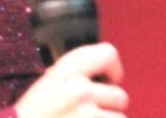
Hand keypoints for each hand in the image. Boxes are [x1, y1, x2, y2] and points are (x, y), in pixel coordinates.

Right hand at [14, 43, 128, 117]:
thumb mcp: (45, 87)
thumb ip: (73, 78)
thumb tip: (107, 80)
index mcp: (63, 71)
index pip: (108, 54)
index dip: (113, 69)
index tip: (108, 82)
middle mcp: (78, 90)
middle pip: (120, 96)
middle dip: (109, 110)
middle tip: (85, 117)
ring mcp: (87, 115)